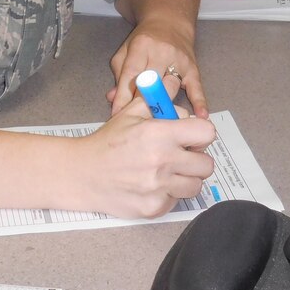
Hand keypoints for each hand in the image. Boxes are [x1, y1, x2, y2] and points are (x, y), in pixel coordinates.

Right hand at [75, 98, 215, 218]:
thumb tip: (174, 81)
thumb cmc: (107, 142)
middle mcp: (163, 162)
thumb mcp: (130, 112)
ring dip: (186, 178)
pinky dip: (169, 193)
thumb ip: (158, 97)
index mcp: (160, 134)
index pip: (206, 133)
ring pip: (195, 185)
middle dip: (196, 158)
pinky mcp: (155, 208)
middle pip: (206, 164)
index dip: (201, 133)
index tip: (191, 136)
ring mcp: (159, 188)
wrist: (82, 174)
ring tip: (167, 171)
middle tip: (181, 155)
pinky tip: (153, 184)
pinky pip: (177, 200)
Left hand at [105, 19, 207, 118]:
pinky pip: (196, 87)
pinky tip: (201, 115)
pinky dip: (199, 101)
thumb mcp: (126, 50)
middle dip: (142, 102)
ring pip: (171, 87)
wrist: (170, 22)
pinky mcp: (192, 68)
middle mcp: (161, 52)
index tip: (118, 113)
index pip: (131, 74)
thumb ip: (119, 74)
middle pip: (151, 82)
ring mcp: (179, 60)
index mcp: (141, 46)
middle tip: (136, 121)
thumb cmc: (145, 40)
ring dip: (165, 105)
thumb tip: (113, 98)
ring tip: (160, 122)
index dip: (123, 96)